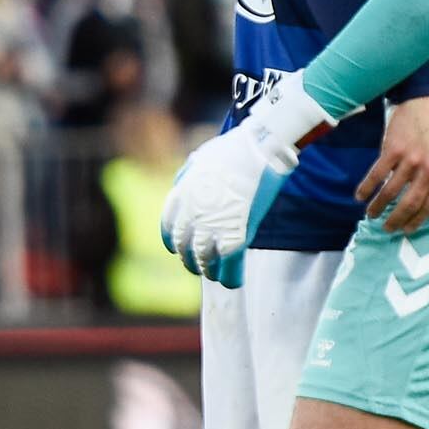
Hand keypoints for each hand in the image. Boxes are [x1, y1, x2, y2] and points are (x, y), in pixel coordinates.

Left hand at [162, 76, 333, 282]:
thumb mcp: (198, 159)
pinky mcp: (236, 236)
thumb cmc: (234, 148)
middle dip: (194, 262)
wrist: (259, 147)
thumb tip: (182, 183)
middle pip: (186, 252)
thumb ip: (187, 175)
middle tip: (203, 266)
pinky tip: (234, 281)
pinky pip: (230, 269)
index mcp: (181, 199)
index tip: (180, 250)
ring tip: (218, 274)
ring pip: (207, 264)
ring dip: (212, 272)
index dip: (175, 245)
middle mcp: (192, 217)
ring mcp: (213, 229)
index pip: (169, 233)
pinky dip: (231, 279)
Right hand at [356, 95, 428, 232]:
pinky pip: (377, 175)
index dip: (416, 220)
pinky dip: (366, 188)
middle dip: (396, 220)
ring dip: (378, 206)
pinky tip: (360, 196)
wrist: (425, 102)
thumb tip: (419, 205)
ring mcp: (411, 159)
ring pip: (390, 192)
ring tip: (371, 214)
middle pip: (410, 203)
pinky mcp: (393, 149)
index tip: (406, 230)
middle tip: (387, 229)